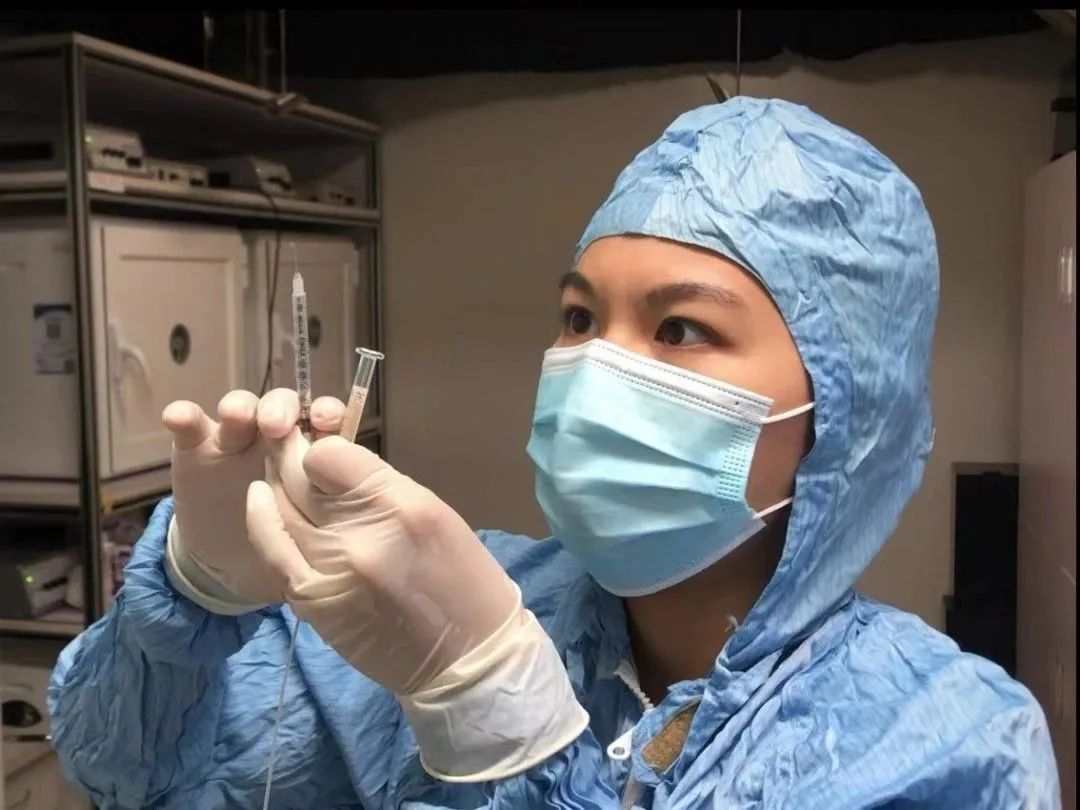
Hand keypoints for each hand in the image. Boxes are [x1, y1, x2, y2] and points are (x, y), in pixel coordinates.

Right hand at [162, 390, 344, 612]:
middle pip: (281, 406)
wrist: (234, 561)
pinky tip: (179, 417)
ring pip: (240, 409)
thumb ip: (338, 511)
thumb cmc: (291, 536)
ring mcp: (234, 439)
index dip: (326, 413)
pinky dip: (183, 417)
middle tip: (278, 425)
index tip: (327, 420)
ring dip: (239, 406)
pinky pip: (190, 427)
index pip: (322, 419)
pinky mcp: (195, 450)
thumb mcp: (317, 529)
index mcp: (311, 450)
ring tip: (238, 415)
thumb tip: (377, 505)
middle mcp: (274, 436)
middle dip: (281, 408)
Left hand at [245, 418, 588, 780]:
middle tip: (288, 446)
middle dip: (289, 457)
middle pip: (297, 479)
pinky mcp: (311, 604)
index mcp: (401, 507)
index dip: (322, 449)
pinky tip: (260, 503)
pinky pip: (272, 552)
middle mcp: (359, 536)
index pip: (329, 456)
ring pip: (278, 511)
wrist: (466, 660)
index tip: (328, 455)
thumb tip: (337, 466)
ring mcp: (329, 573)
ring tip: (276, 475)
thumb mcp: (437, 515)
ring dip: (274, 487)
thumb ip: (383, 488)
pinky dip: (263, 523)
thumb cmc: (464, 580)